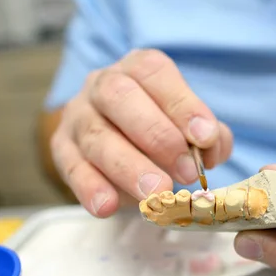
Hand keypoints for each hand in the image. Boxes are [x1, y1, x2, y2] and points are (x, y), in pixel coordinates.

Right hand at [50, 49, 232, 216]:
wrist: (121, 135)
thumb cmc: (164, 126)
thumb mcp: (191, 124)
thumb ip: (209, 135)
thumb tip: (212, 149)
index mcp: (138, 68)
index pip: (154, 73)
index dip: (182, 104)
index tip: (205, 137)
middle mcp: (103, 84)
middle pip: (119, 97)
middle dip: (156, 135)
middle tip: (187, 171)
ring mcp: (79, 115)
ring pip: (97, 136)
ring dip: (129, 167)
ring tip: (157, 193)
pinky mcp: (62, 148)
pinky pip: (71, 166)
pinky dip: (90, 188)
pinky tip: (108, 206)